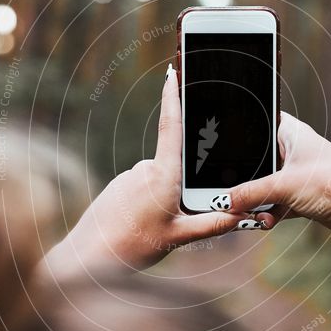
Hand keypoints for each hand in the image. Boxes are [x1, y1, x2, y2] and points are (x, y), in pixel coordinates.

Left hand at [43, 65, 256, 278]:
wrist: (87, 257)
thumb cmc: (132, 247)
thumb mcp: (179, 237)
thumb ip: (213, 224)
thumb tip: (243, 214)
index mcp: (163, 175)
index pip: (170, 127)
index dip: (173, 97)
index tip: (173, 72)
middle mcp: (145, 169)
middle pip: (176, 166)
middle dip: (184, 187)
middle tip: (174, 219)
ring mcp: (129, 177)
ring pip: (160, 181)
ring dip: (166, 198)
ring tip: (154, 229)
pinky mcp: (118, 186)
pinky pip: (143, 188)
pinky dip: (149, 203)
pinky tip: (141, 226)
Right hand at [211, 112, 330, 248]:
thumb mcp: (282, 187)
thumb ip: (250, 193)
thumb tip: (225, 202)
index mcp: (291, 132)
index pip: (259, 121)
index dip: (241, 131)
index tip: (221, 145)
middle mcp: (295, 149)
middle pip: (258, 160)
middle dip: (245, 179)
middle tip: (230, 191)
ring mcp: (300, 173)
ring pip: (267, 184)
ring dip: (257, 200)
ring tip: (249, 212)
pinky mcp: (305, 194)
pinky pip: (278, 201)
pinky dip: (271, 212)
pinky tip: (265, 222)